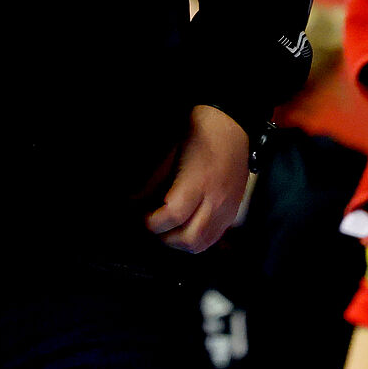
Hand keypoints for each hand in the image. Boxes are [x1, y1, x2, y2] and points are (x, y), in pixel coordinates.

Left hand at [145, 105, 251, 252]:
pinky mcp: (233, 211)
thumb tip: (133, 201)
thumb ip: (153, 180)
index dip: (153, 223)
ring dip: (181, 243)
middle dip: (166, 238)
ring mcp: (228, 208)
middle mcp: (216, 200)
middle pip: (190, 238)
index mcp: (199, 182)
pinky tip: (186, 228)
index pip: (173, 216)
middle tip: (154, 227)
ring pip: (203, 243)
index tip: (143, 218)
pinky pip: (215, 237)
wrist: (231, 124)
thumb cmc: (200, 133)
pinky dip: (197, 239)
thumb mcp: (171, 151)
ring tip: (169, 230)